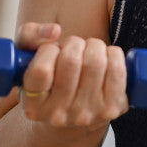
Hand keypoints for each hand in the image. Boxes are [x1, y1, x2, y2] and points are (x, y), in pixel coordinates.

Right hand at [15, 22, 129, 129]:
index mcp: (33, 107)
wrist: (77, 110)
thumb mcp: (29, 57)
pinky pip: (117, 69)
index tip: (52, 50)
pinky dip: (113, 54)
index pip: (41, 70)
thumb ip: (30, 35)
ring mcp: (88, 114)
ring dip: (94, 46)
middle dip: (74, 44)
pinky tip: (106, 58)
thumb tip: (54, 30)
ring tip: (89, 52)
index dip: (48, 51)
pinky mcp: (113, 108)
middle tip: (74, 48)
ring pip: (95, 61)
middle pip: (71, 61)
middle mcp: (59, 115)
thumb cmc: (51, 77)